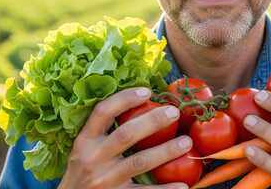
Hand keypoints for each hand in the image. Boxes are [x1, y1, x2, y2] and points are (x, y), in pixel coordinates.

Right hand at [58, 87, 190, 188]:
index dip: (125, 99)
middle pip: (126, 134)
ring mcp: (105, 179)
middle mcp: (93, 158)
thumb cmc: (84, 172)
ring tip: (186, 142)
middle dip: (153, 121)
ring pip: (140, 162)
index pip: (103, 112)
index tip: (147, 91)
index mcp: (85, 141)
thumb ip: (105, 132)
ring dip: (166, 151)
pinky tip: (183, 186)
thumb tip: (139, 107)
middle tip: (174, 112)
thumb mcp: (86, 149)